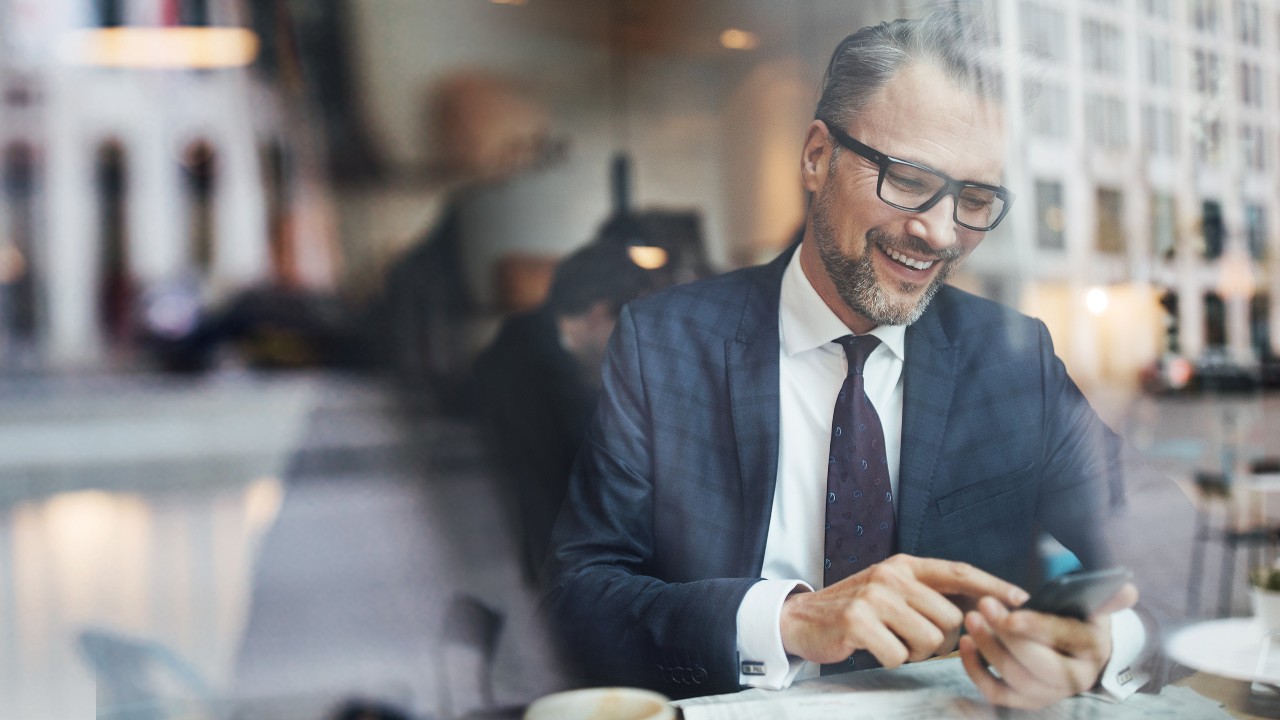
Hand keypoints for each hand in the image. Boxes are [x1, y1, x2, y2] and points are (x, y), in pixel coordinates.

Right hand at [780, 554, 1029, 667]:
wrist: (801, 618)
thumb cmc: (856, 609)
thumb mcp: (892, 591)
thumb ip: (929, 595)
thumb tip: (983, 608)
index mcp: (904, 566)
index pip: (959, 572)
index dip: (993, 586)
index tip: (1022, 599)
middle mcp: (891, 576)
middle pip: (950, 618)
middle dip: (939, 639)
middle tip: (910, 637)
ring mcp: (874, 597)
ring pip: (929, 640)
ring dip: (914, 651)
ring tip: (890, 640)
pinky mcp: (858, 621)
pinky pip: (900, 655)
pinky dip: (890, 659)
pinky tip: (872, 647)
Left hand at [959, 582, 1138, 709]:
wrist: (1073, 649)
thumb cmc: (1077, 618)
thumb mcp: (1094, 605)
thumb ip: (1107, 597)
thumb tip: (1128, 590)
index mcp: (1093, 650)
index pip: (1066, 638)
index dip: (1038, 626)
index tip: (1010, 612)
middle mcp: (1075, 679)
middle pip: (1038, 665)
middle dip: (1007, 637)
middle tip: (982, 607)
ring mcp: (1049, 693)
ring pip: (1015, 678)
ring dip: (988, 649)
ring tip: (971, 619)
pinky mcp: (1024, 700)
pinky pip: (996, 692)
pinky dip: (976, 671)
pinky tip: (964, 644)